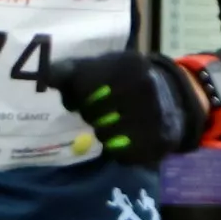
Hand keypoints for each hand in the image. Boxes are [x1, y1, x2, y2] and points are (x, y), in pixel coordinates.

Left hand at [30, 47, 220, 162]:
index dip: (75, 95)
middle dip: (91, 115)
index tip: (80, 97)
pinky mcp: (161, 142)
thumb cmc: (129, 81)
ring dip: (103, 134)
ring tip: (114, 124)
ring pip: (105, 136)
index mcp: (128, 64)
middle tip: (99, 112)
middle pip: (92, 114)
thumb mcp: (106, 66)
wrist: (176, 97)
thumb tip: (44, 76)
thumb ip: (75, 71)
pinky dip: (119, 150)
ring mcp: (155, 116)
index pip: (82, 84)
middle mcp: (145, 87)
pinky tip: (127, 138)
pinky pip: (123, 155)